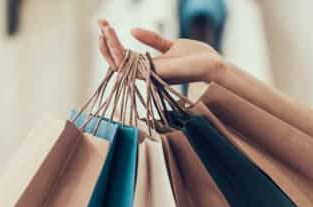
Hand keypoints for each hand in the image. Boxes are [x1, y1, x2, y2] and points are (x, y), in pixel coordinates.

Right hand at [98, 20, 226, 84]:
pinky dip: (118, 51)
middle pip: (115, 62)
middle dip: (105, 44)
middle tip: (100, 24)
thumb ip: (152, 39)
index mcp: (148, 67)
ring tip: (104, 28)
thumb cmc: (196, 57)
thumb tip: (132, 30)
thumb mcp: (170, 44)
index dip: (111, 42)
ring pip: (118, 64)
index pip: (122, 58)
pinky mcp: (152, 74)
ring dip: (109, 46)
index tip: (104, 25)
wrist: (212, 65)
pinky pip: (129, 65)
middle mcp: (146, 73)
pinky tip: (113, 37)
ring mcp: (148, 75)